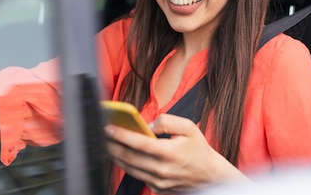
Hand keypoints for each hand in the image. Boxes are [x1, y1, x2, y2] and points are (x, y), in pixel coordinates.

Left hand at [104, 113, 247, 192]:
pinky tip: (120, 155)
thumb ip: (167, 121)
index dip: (121, 135)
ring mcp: (158, 182)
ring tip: (106, 143)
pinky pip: (137, 176)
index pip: (139, 143)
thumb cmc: (198, 149)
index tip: (108, 127)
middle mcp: (162, 169)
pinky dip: (126, 165)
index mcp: (169, 153)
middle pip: (129, 157)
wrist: (210, 176)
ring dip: (115, 156)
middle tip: (101, 134)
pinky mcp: (157, 188)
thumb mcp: (188, 127)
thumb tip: (147, 126)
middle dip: (112, 145)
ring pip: (129, 168)